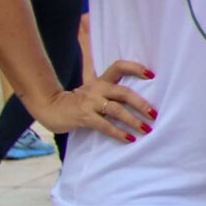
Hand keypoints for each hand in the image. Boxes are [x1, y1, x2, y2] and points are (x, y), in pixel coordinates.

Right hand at [33, 58, 156, 142]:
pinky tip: (129, 139)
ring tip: (146, 129)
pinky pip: (105, 125)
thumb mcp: (94, 92)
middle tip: (154, 114)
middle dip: (141, 103)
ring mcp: (90, 102)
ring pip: (116, 110)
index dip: (135, 68)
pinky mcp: (84, 116)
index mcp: (101, 80)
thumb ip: (110, 93)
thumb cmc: (78, 102)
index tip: (152, 75)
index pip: (118, 67)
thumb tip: (139, 103)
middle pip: (123, 92)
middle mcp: (97, 88)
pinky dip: (118, 133)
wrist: (51, 108)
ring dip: (133, 120)